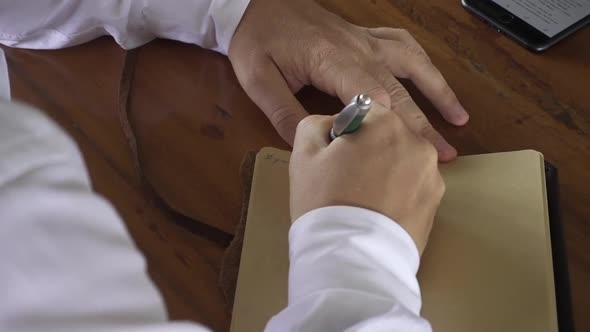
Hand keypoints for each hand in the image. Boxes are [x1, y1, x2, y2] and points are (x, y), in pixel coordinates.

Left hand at [229, 0, 468, 160]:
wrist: (256, 5)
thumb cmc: (256, 41)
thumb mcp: (258, 80)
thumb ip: (284, 113)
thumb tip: (312, 145)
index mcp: (332, 60)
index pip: (372, 95)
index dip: (394, 125)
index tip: (410, 154)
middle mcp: (357, 48)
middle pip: (400, 87)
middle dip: (424, 123)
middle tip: (444, 153)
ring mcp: (364, 39)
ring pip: (412, 62)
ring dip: (438, 90)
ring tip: (459, 117)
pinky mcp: (363, 36)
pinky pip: (402, 43)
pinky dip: (422, 61)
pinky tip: (432, 76)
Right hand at [289, 103, 444, 253]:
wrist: (351, 259)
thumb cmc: (324, 201)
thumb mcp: (303, 153)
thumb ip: (315, 123)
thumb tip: (333, 124)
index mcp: (386, 123)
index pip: (364, 110)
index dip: (346, 131)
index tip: (335, 155)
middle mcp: (418, 143)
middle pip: (387, 136)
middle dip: (369, 150)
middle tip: (346, 180)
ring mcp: (432, 175)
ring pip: (402, 161)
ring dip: (386, 171)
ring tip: (363, 200)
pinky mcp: (436, 204)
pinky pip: (413, 187)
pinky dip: (398, 194)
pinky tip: (379, 213)